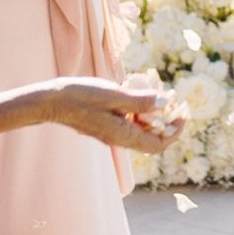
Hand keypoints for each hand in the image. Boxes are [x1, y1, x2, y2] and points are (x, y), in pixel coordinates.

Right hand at [40, 78, 186, 153]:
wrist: (50, 101)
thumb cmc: (80, 96)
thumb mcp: (114, 95)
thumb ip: (140, 101)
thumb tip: (166, 102)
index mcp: (123, 136)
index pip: (159, 144)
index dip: (176, 130)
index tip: (183, 111)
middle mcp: (118, 138)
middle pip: (153, 138)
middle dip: (167, 120)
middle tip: (173, 97)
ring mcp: (111, 132)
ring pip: (141, 128)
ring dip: (153, 112)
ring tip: (157, 89)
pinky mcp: (104, 124)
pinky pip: (128, 121)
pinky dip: (137, 109)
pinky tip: (135, 90)